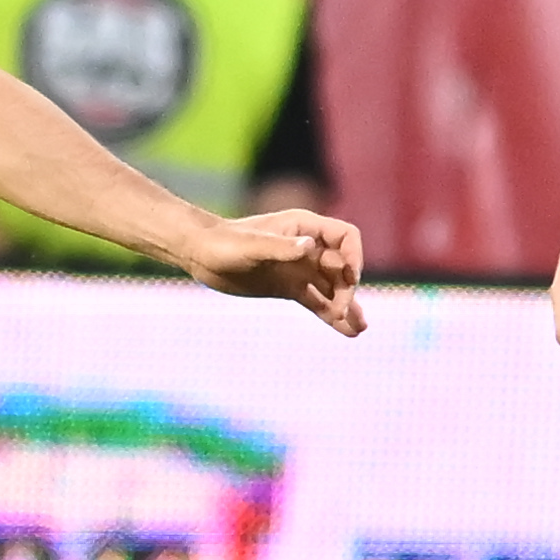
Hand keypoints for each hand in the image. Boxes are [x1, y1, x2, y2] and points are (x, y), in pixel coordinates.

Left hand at [185, 208, 365, 334]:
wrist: (200, 254)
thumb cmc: (223, 243)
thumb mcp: (251, 246)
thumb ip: (280, 247)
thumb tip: (310, 247)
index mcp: (304, 228)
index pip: (346, 238)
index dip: (354, 257)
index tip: (349, 279)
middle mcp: (308, 247)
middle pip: (343, 266)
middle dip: (347, 289)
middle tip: (341, 311)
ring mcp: (300, 269)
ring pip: (333, 288)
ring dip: (347, 306)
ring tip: (359, 328)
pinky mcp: (290, 287)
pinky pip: (317, 301)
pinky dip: (331, 314)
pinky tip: (346, 330)